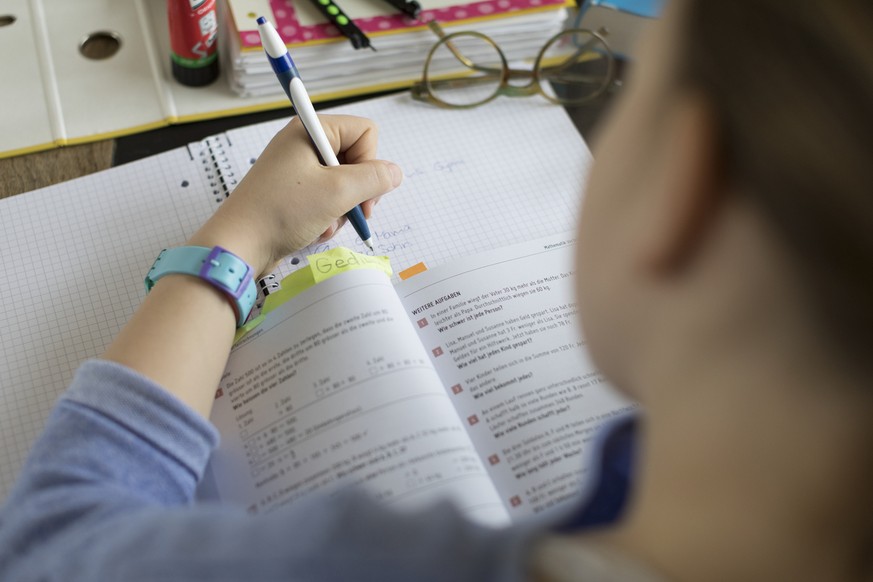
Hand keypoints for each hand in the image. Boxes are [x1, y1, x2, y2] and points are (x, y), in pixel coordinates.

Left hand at [187, 114, 402, 275]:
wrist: (239, 245)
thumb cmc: (281, 211)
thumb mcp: (336, 193)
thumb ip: (374, 180)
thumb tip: (395, 173)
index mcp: (311, 130)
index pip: (365, 132)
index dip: (371, 162)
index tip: (362, 190)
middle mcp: (304, 144)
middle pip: (357, 159)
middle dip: (357, 191)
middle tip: (351, 211)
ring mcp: (298, 169)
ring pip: (344, 184)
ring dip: (342, 209)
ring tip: (324, 223)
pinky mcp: (294, 193)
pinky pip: (327, 199)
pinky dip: (328, 217)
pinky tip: (315, 229)